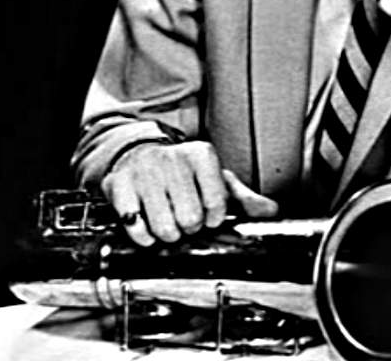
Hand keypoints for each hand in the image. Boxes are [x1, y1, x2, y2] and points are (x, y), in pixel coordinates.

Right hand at [101, 140, 278, 246]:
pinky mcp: (119, 184)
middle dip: (189, 228)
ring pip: (163, 227)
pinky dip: (142, 235)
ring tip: (167, 222)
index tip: (207, 214)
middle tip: (184, 220)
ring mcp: (145, 171)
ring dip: (166, 235)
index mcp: (202, 155)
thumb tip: (271, 213)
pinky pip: (135, 227)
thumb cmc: (183, 173)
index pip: (217, 204)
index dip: (213, 218)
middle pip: (190, 219)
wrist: (139, 155)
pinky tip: (145, 224)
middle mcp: (173, 159)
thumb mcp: (215, 178)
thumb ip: (244, 198)